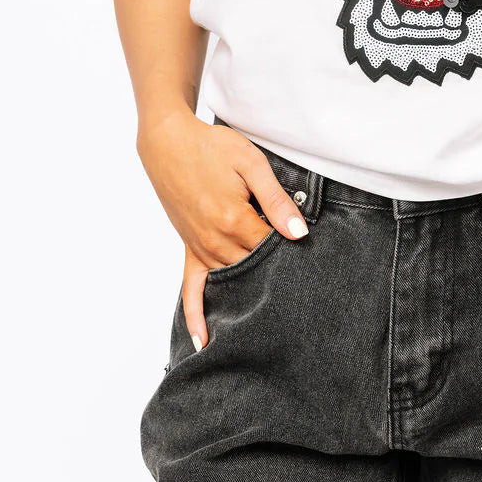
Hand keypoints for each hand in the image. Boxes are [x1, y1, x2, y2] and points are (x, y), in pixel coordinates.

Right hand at [136, 109, 310, 350]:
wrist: (169, 141)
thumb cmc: (212, 147)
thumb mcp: (251, 164)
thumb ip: (276, 199)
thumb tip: (299, 233)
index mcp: (235, 220)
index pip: (274, 248)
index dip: (293, 251)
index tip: (312, 258)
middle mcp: (215, 240)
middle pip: (255, 267)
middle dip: (276, 274)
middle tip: (300, 292)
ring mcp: (199, 247)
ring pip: (231, 280)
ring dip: (249, 293)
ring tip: (273, 315)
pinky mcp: (187, 248)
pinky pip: (189, 288)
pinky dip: (195, 315)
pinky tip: (204, 340)